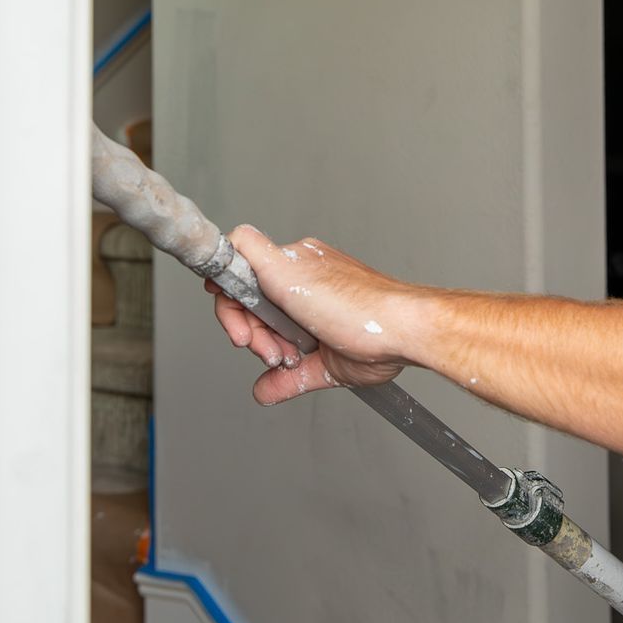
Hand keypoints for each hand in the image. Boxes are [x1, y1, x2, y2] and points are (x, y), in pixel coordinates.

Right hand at [209, 225, 415, 404]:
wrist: (398, 336)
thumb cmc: (355, 301)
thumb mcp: (287, 268)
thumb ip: (250, 251)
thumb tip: (225, 243)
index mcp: (293, 265)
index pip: (244, 279)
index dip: (233, 301)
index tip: (233, 316)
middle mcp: (302, 292)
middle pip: (253, 315)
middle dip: (252, 332)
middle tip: (256, 345)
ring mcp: (312, 324)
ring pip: (269, 344)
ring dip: (270, 353)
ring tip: (288, 357)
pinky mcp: (324, 356)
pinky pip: (289, 372)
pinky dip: (279, 379)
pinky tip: (282, 377)